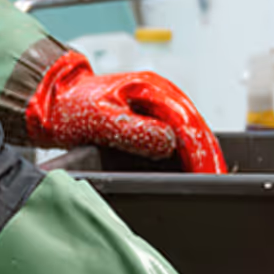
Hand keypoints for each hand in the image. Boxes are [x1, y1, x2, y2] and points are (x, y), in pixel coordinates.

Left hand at [25, 52, 226, 171]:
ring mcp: (161, 106)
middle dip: (210, 158)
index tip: (209, 176)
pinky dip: (191, 154)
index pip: (189, 124)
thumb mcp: (101, 119)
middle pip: (198, 128)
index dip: (201, 153)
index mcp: (153, 90)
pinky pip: (181, 136)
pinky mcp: (155, 118)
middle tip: (218, 184)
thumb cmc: (72, 106)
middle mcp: (162, 95)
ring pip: (193, 132)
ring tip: (213, 181)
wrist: (55, 101)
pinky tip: (194, 171)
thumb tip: (169, 143)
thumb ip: (136, 131)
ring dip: (204, 156)